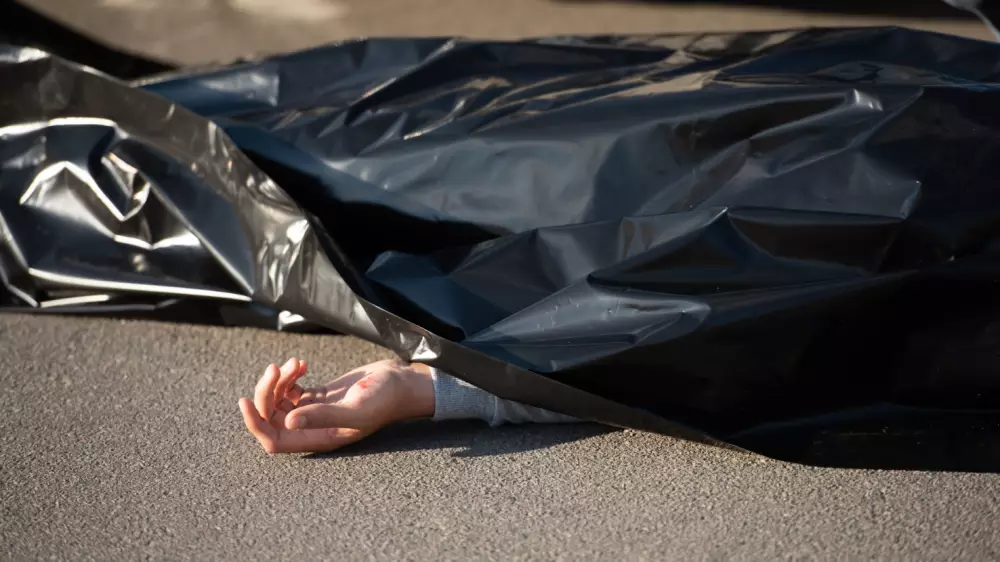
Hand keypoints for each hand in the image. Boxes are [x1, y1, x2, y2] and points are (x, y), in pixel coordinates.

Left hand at [238, 358, 434, 453]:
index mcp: (320, 438)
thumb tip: (288, 422)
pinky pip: (291, 389)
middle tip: (276, 368)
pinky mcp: (320, 395)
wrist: (403, 382)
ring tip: (293, 363)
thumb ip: (322, 416)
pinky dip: (289, 375)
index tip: (244, 401)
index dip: (255, 424)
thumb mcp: (356, 408)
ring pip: (278, 401)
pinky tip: (301, 363)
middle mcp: (314, 428)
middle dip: (266, 393)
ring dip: (278, 380)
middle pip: (271, 417)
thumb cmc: (386, 398)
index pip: (274, 441)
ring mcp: (316, 411)